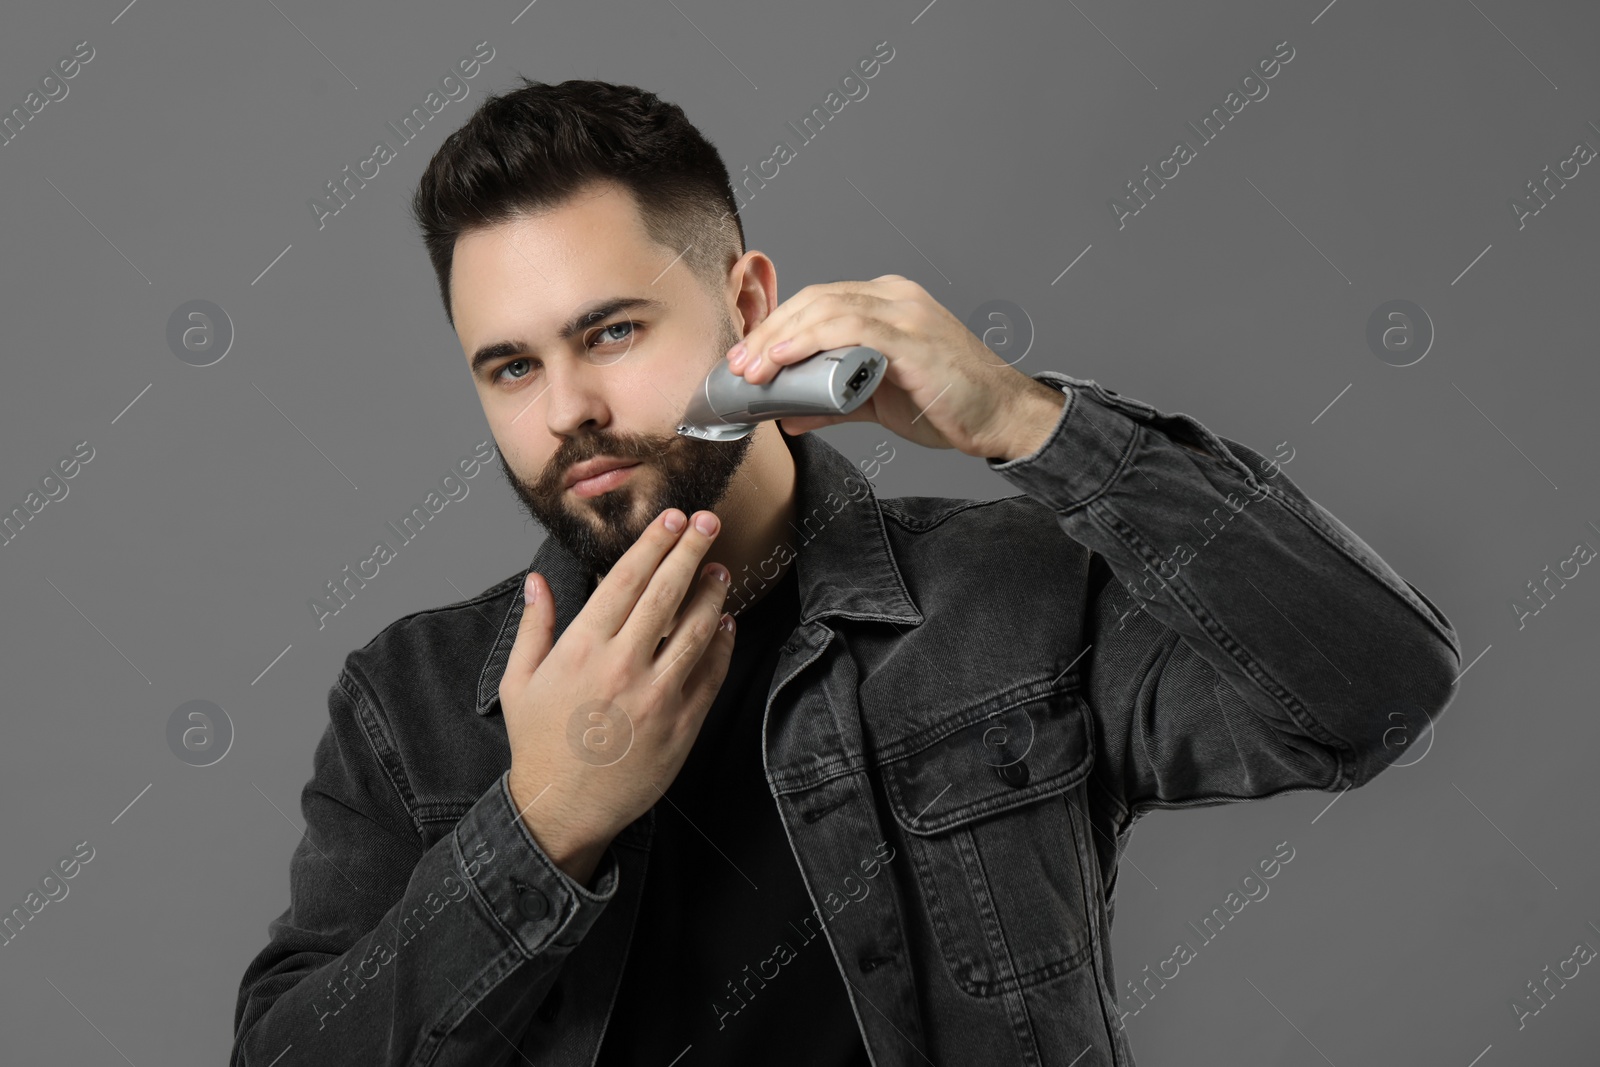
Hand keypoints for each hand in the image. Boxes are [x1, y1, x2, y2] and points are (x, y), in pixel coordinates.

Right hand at [501, 507, 735, 883]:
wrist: (563, 808)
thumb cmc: (539, 744)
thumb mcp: (519, 681)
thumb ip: (534, 626)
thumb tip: (537, 581)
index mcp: (582, 648)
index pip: (626, 580)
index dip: (653, 544)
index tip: (671, 518)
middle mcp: (622, 665)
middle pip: (667, 593)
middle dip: (690, 549)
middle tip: (708, 520)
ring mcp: (656, 695)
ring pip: (696, 629)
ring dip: (712, 592)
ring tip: (722, 567)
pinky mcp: (681, 723)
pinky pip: (710, 673)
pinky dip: (721, 643)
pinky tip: (725, 622)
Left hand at [725, 274, 1065, 460]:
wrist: (1003, 417)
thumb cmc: (949, 405)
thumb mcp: (878, 401)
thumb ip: (832, 403)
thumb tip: (788, 414)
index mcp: (887, 302)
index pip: (817, 302)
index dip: (776, 327)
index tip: (745, 358)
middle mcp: (894, 296)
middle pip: (814, 301)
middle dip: (768, 333)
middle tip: (739, 367)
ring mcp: (905, 311)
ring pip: (825, 309)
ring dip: (781, 340)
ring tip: (754, 370)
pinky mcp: (912, 335)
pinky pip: (850, 326)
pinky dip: (811, 340)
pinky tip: (786, 358)